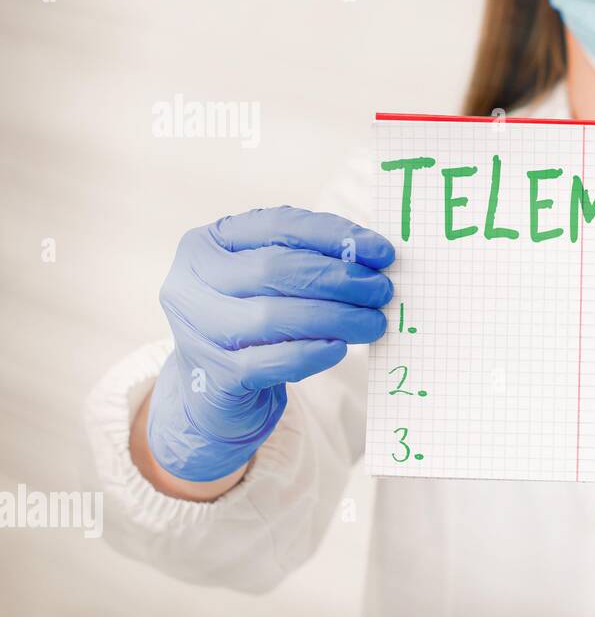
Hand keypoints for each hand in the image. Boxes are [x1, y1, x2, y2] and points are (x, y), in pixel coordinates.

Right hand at [148, 206, 394, 481]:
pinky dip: (311, 354)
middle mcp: (190, 283)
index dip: (334, 235)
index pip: (277, 225)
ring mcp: (196, 332)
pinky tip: (339, 349)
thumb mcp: (268, 283)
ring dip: (335, 317)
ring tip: (373, 323)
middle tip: (381, 290)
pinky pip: (270, 362)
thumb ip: (307, 261)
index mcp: (206, 245)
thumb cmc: (251, 323)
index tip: (382, 252)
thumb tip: (372, 257)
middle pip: (275, 269)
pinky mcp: (214, 377)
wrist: (213, 390)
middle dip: (339, 278)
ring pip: (273, 316)